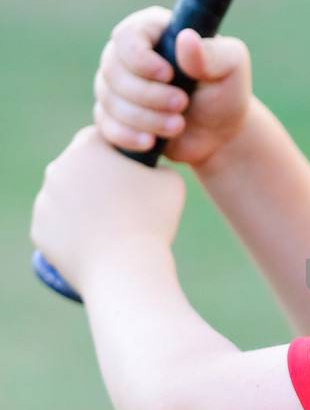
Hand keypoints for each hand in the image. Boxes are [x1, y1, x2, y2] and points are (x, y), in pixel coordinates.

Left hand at [31, 126, 185, 291]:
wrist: (125, 270)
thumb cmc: (151, 221)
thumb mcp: (171, 181)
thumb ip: (157, 166)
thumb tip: (150, 169)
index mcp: (87, 148)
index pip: (99, 139)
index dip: (116, 153)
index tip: (131, 170)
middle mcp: (58, 169)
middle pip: (79, 167)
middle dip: (96, 178)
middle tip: (123, 200)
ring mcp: (44, 201)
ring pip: (66, 196)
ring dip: (83, 204)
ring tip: (111, 224)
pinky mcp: (40, 230)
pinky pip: (59, 224)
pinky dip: (74, 231)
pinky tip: (96, 241)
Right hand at [93, 7, 252, 168]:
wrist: (220, 134)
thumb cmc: (226, 91)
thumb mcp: (231, 67)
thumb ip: (212, 53)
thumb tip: (186, 38)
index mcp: (154, 31)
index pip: (127, 35)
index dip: (140, 58)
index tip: (168, 75)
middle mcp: (128, 55)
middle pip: (112, 69)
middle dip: (147, 94)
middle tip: (182, 104)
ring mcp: (116, 86)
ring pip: (108, 99)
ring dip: (144, 117)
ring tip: (178, 125)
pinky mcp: (113, 116)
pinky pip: (105, 125)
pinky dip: (127, 135)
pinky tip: (151, 141)